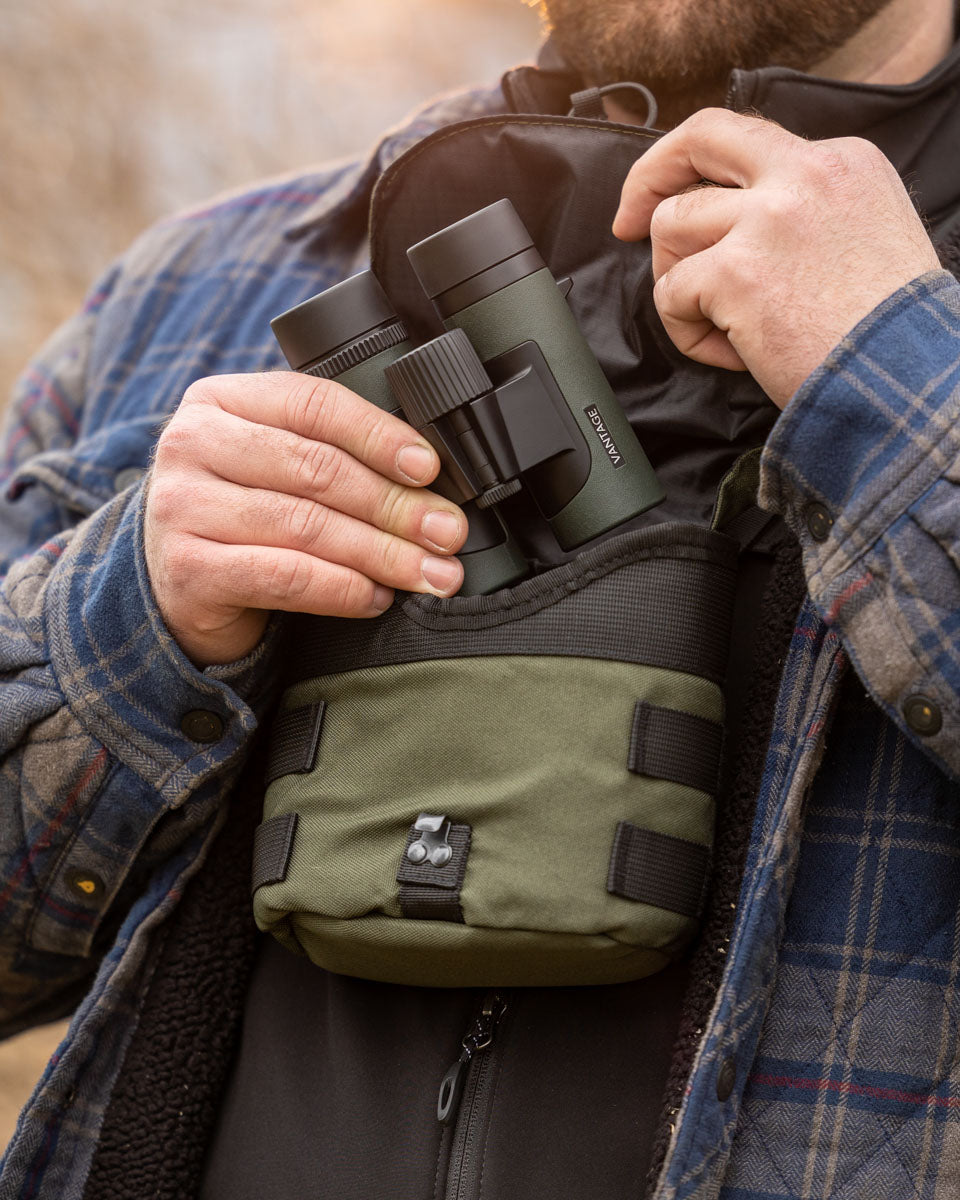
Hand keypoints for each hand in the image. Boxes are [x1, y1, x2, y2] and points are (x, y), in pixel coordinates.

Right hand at [144, 371, 466, 665]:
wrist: (175, 582)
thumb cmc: (242, 514)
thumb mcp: (273, 464)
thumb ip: (330, 451)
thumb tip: (428, 479)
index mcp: (221, 399)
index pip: (313, 404)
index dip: (379, 435)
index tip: (429, 469)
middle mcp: (192, 444)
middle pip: (316, 469)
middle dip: (395, 504)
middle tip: (447, 532)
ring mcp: (182, 508)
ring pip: (306, 526)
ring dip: (382, 553)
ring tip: (430, 572)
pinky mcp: (188, 569)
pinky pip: (285, 577)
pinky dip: (343, 589)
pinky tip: (377, 596)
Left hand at [613, 108, 940, 407]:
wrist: (907, 383)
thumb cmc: (888, 332)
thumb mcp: (868, 235)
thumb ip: (810, 210)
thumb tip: (739, 217)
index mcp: (840, 162)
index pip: (746, 139)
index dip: (697, 169)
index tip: (668, 196)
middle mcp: (803, 175)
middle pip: (698, 139)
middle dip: (648, 178)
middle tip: (627, 224)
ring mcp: (767, 219)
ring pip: (671, 225)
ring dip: (677, 280)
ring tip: (717, 323)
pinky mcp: (736, 271)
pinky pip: (671, 293)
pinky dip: (687, 330)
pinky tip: (731, 352)